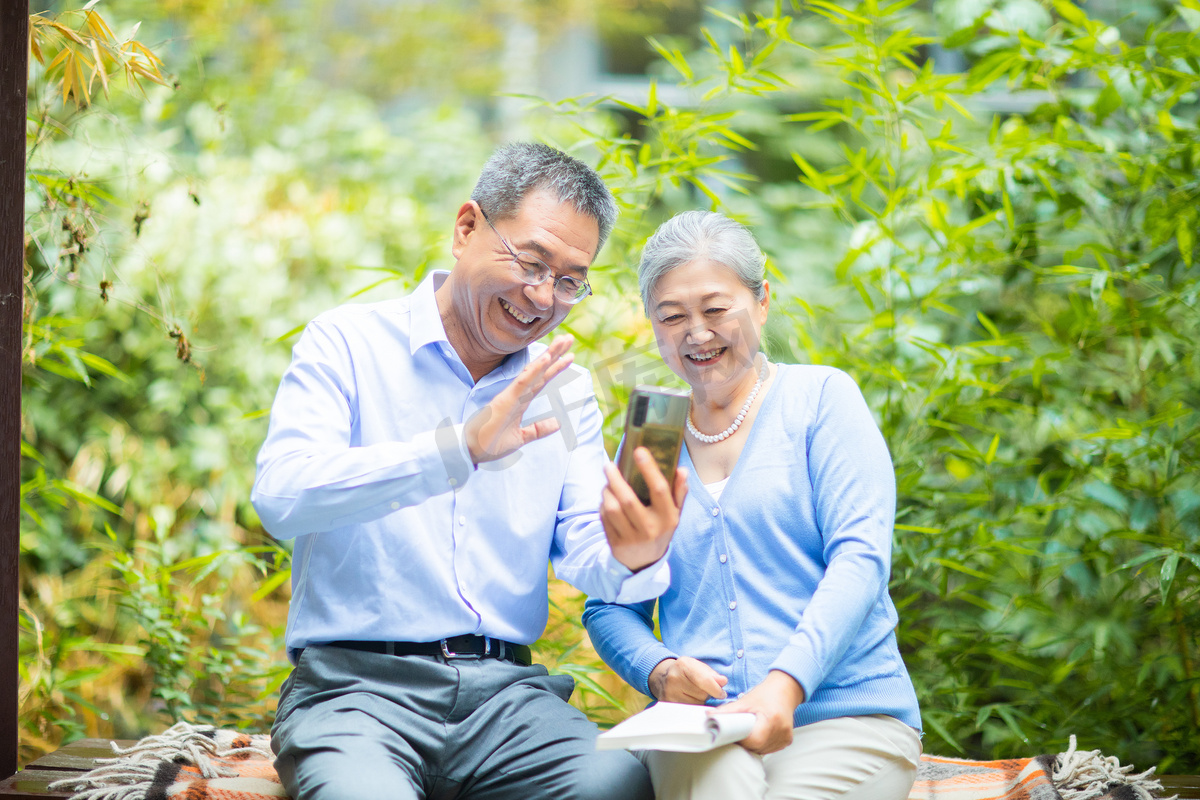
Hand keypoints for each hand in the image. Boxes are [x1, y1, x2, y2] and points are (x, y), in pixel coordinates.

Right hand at [464, 336, 574, 463]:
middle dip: (555, 354)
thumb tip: (557, 423)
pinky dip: (535, 369)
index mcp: (522, 401)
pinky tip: (546, 358)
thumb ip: (538, 429)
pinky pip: (524, 382)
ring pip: (534, 371)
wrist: (472, 451)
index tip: (569, 355)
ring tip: (563, 341)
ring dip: (549, 356)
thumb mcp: (521, 437)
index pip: (541, 380)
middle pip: (541, 371)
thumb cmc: (492, 443)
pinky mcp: (506, 400)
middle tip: (569, 338)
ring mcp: (513, 395)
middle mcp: (519, 394)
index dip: (555, 367)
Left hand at [601, 448, 687, 570]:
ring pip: (612, 508)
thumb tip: (682, 469)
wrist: (644, 562)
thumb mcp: (674, 514)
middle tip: (609, 465)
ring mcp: (632, 538)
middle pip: (628, 499)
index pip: (659, 490)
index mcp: (668, 518)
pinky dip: (602, 505)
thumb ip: (679, 492)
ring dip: (606, 491)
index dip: (649, 469)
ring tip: (607, 482)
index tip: (639, 451)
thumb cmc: (660, 529)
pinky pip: (604, 518)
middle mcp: (650, 529)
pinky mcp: (616, 543)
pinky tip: (606, 499)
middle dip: (615, 479)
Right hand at [648, 656, 727, 703]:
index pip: (704, 681)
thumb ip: (712, 674)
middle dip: (706, 694)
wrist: (662, 676)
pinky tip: (687, 699)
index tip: (722, 694)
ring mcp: (669, 693)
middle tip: (701, 689)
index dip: (716, 689)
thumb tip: (723, 682)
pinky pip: (688, 711)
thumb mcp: (698, 666)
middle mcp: (673, 679)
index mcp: (683, 665)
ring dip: (699, 701)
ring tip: (692, 693)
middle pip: (702, 695)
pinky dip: (692, 707)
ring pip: (696, 705)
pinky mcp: (667, 705)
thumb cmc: (685, 671)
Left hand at [712, 670, 804, 754]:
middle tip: (736, 732)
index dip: (740, 740)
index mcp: (772, 719)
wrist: (786, 689)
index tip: (731, 736)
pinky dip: (761, 744)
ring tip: (748, 731)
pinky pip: (769, 749)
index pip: (753, 740)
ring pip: (762, 750)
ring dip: (752, 745)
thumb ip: (727, 711)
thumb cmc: (765, 693)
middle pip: (757, 747)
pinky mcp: (787, 741)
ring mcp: (785, 738)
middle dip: (744, 742)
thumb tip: (709, 716)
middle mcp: (781, 731)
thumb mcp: (745, 700)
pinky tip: (758, 733)